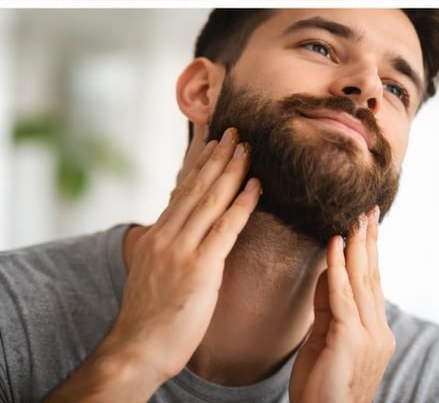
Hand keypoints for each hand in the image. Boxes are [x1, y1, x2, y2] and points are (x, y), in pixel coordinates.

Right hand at [105, 129, 259, 386]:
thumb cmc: (150, 318)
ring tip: (248, 148)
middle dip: (219, 158)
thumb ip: (168, 249)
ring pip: (211, 201)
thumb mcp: (154, 274)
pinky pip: (226, 228)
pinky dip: (242, 204)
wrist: (137, 349)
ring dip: (232, 171)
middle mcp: (165, 237)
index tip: (215, 144)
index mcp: (154, 237)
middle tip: (236, 132)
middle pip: (196, 188)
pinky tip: (256, 186)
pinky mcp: (198, 268)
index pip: (181, 191)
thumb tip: (181, 234)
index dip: (201, 165)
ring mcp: (180, 251)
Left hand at [290, 207, 394, 402]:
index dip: (370, 253)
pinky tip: (335, 246)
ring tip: (355, 219)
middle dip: (370, 241)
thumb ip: (327, 307)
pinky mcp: (351, 339)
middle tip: (369, 210)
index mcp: (375, 332)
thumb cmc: (322, 390)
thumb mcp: (324, 340)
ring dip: (357, 246)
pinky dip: (338, 268)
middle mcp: (378, 331)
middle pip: (373, 276)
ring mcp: (368, 335)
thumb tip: (328, 270)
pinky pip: (343, 297)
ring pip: (362, 281)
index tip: (368, 225)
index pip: (373, 284)